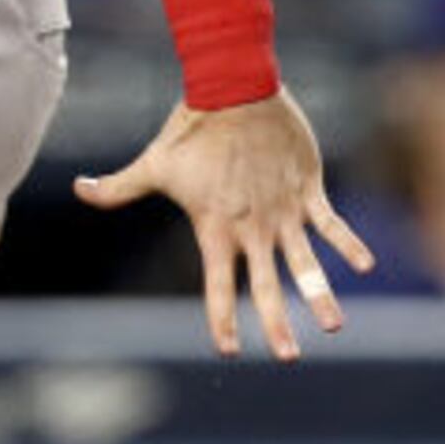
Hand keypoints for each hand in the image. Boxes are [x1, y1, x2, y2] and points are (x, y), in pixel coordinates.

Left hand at [75, 89, 373, 361]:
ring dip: (320, 295)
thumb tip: (79, 190)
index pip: (218, 285)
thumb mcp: (153, 164)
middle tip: (288, 357)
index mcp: (216, 226)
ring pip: (305, 262)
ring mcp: (284, 209)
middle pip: (266, 285)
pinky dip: (348, 243)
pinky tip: (365, 266)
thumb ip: (117, 187)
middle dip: (277, 324)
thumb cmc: (190, 126)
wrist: (234, 86)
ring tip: (333, 326)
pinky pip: (331, 223)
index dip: (222, 319)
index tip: (229, 350)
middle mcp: (252, 226)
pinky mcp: (308, 187)